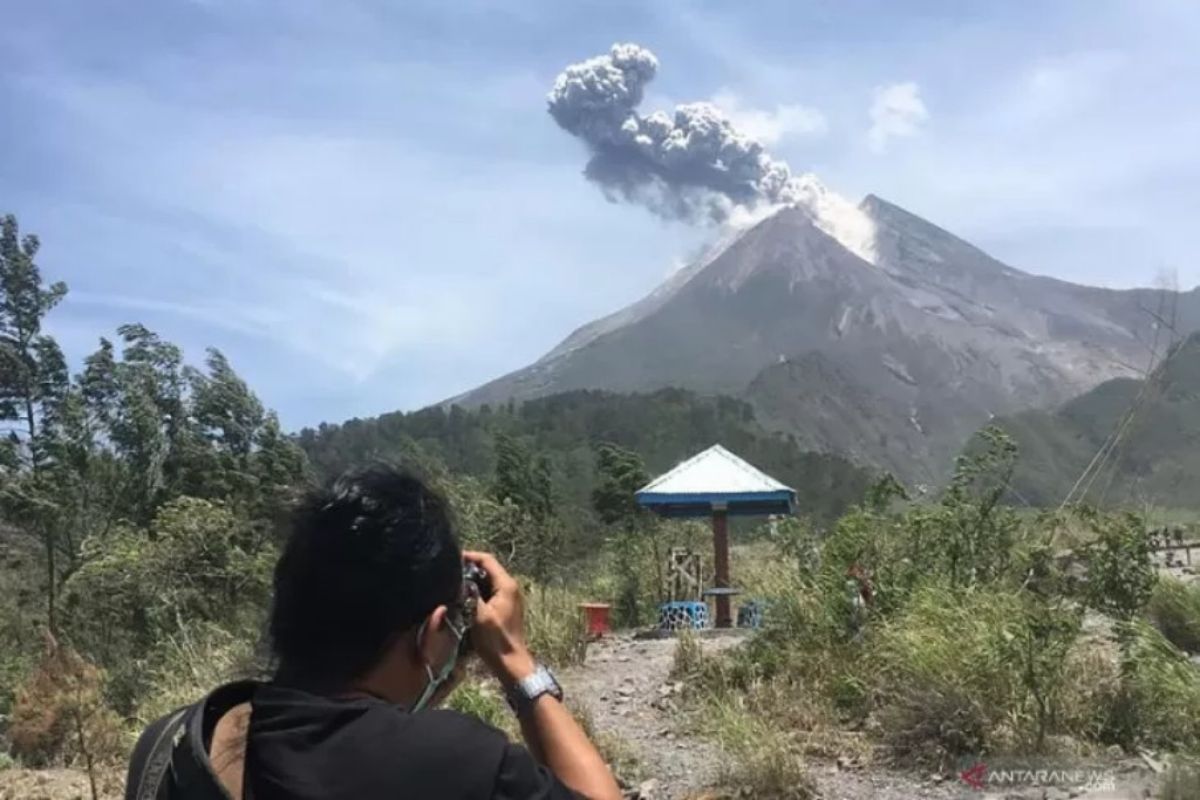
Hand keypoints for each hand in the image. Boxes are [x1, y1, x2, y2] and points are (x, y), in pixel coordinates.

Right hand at [462, 551, 534, 685]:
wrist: (511, 663)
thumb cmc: (495, 640)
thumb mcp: (479, 615)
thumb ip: (469, 593)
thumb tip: (459, 580)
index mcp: (506, 585)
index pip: (487, 560)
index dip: (470, 556)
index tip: (452, 559)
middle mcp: (510, 587)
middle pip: (488, 569)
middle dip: (469, 568)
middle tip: (449, 571)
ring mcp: (508, 598)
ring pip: (487, 580)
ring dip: (471, 580)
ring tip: (452, 582)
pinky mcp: (504, 607)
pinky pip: (489, 591)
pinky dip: (476, 590)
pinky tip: (462, 596)